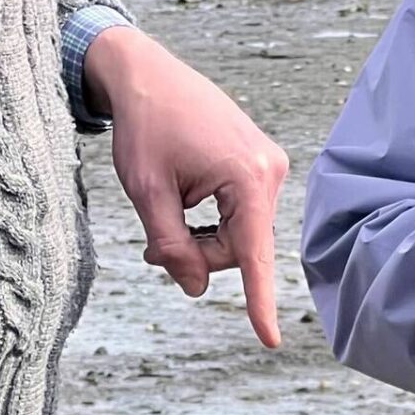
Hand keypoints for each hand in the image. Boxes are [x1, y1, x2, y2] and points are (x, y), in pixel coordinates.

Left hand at [85, 27, 290, 348]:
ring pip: (239, 234)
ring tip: (165, 212)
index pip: (252, 254)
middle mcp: (270, 170)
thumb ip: (172, 246)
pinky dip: (211, 220)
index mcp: (247, 177)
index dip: (258, 301)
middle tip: (153, 244)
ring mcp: (269, 165)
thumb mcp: (147, 193)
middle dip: (198, 253)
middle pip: (238, 249)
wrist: (146, 74)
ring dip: (202, 237)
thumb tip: (196, 288)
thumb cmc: (144, 127)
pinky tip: (185, 197)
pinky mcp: (260, 163)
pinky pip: (240, 213)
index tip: (269, 340)